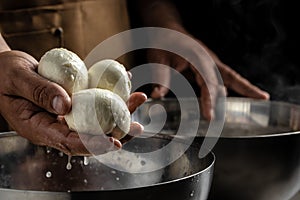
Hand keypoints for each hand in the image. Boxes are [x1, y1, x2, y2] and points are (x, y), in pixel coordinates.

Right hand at [0, 50, 146, 155]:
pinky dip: (110, 95)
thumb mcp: (17, 78)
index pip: (68, 142)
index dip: (92, 144)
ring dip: (119, 112)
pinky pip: (92, 103)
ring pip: (95, 119)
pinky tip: (124, 85)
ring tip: (138, 99)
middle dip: (116, 131)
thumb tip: (66, 105)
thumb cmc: (3, 74)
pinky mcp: (72, 104)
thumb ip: (39, 91)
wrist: (4, 69)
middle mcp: (55, 125)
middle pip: (89, 134)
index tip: (113, 142)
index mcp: (38, 127)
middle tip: (137, 125)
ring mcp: (65, 115)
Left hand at [148, 36, 268, 119]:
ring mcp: (212, 61)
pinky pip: (228, 76)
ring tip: (260, 101)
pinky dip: (240, 85)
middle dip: (230, 99)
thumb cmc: (162, 43)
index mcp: (196, 56)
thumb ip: (160, 77)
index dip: (209, 100)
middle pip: (224, 81)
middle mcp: (208, 59)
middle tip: (238, 117)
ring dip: (244, 89)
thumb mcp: (157, 59)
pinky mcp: (211, 65)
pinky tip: (249, 94)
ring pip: (231, 77)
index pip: (207, 82)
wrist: (167, 29)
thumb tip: (157, 95)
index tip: (210, 117)